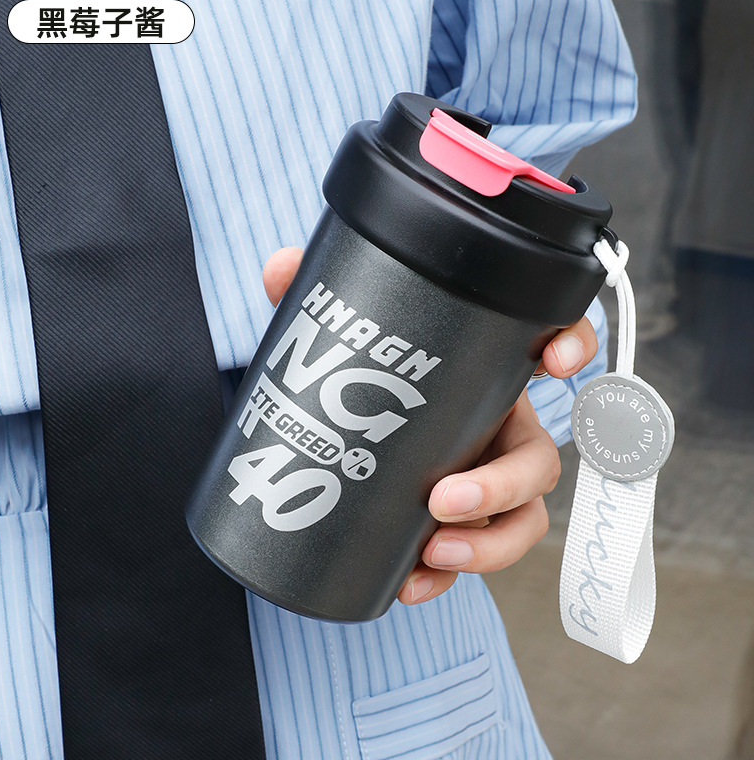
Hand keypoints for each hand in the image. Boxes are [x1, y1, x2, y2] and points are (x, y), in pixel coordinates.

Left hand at [262, 247, 598, 604]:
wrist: (349, 423)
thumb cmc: (368, 375)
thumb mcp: (344, 331)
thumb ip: (316, 294)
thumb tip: (280, 267)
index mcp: (486, 371)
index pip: (550, 344)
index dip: (572, 344)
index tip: (555, 359)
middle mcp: (497, 427)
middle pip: (537, 460)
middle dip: (505, 484)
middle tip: (445, 500)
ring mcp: (483, 479)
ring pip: (521, 519)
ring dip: (489, 544)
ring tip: (434, 556)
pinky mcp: (457, 522)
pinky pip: (471, 554)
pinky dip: (446, 576)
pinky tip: (410, 584)